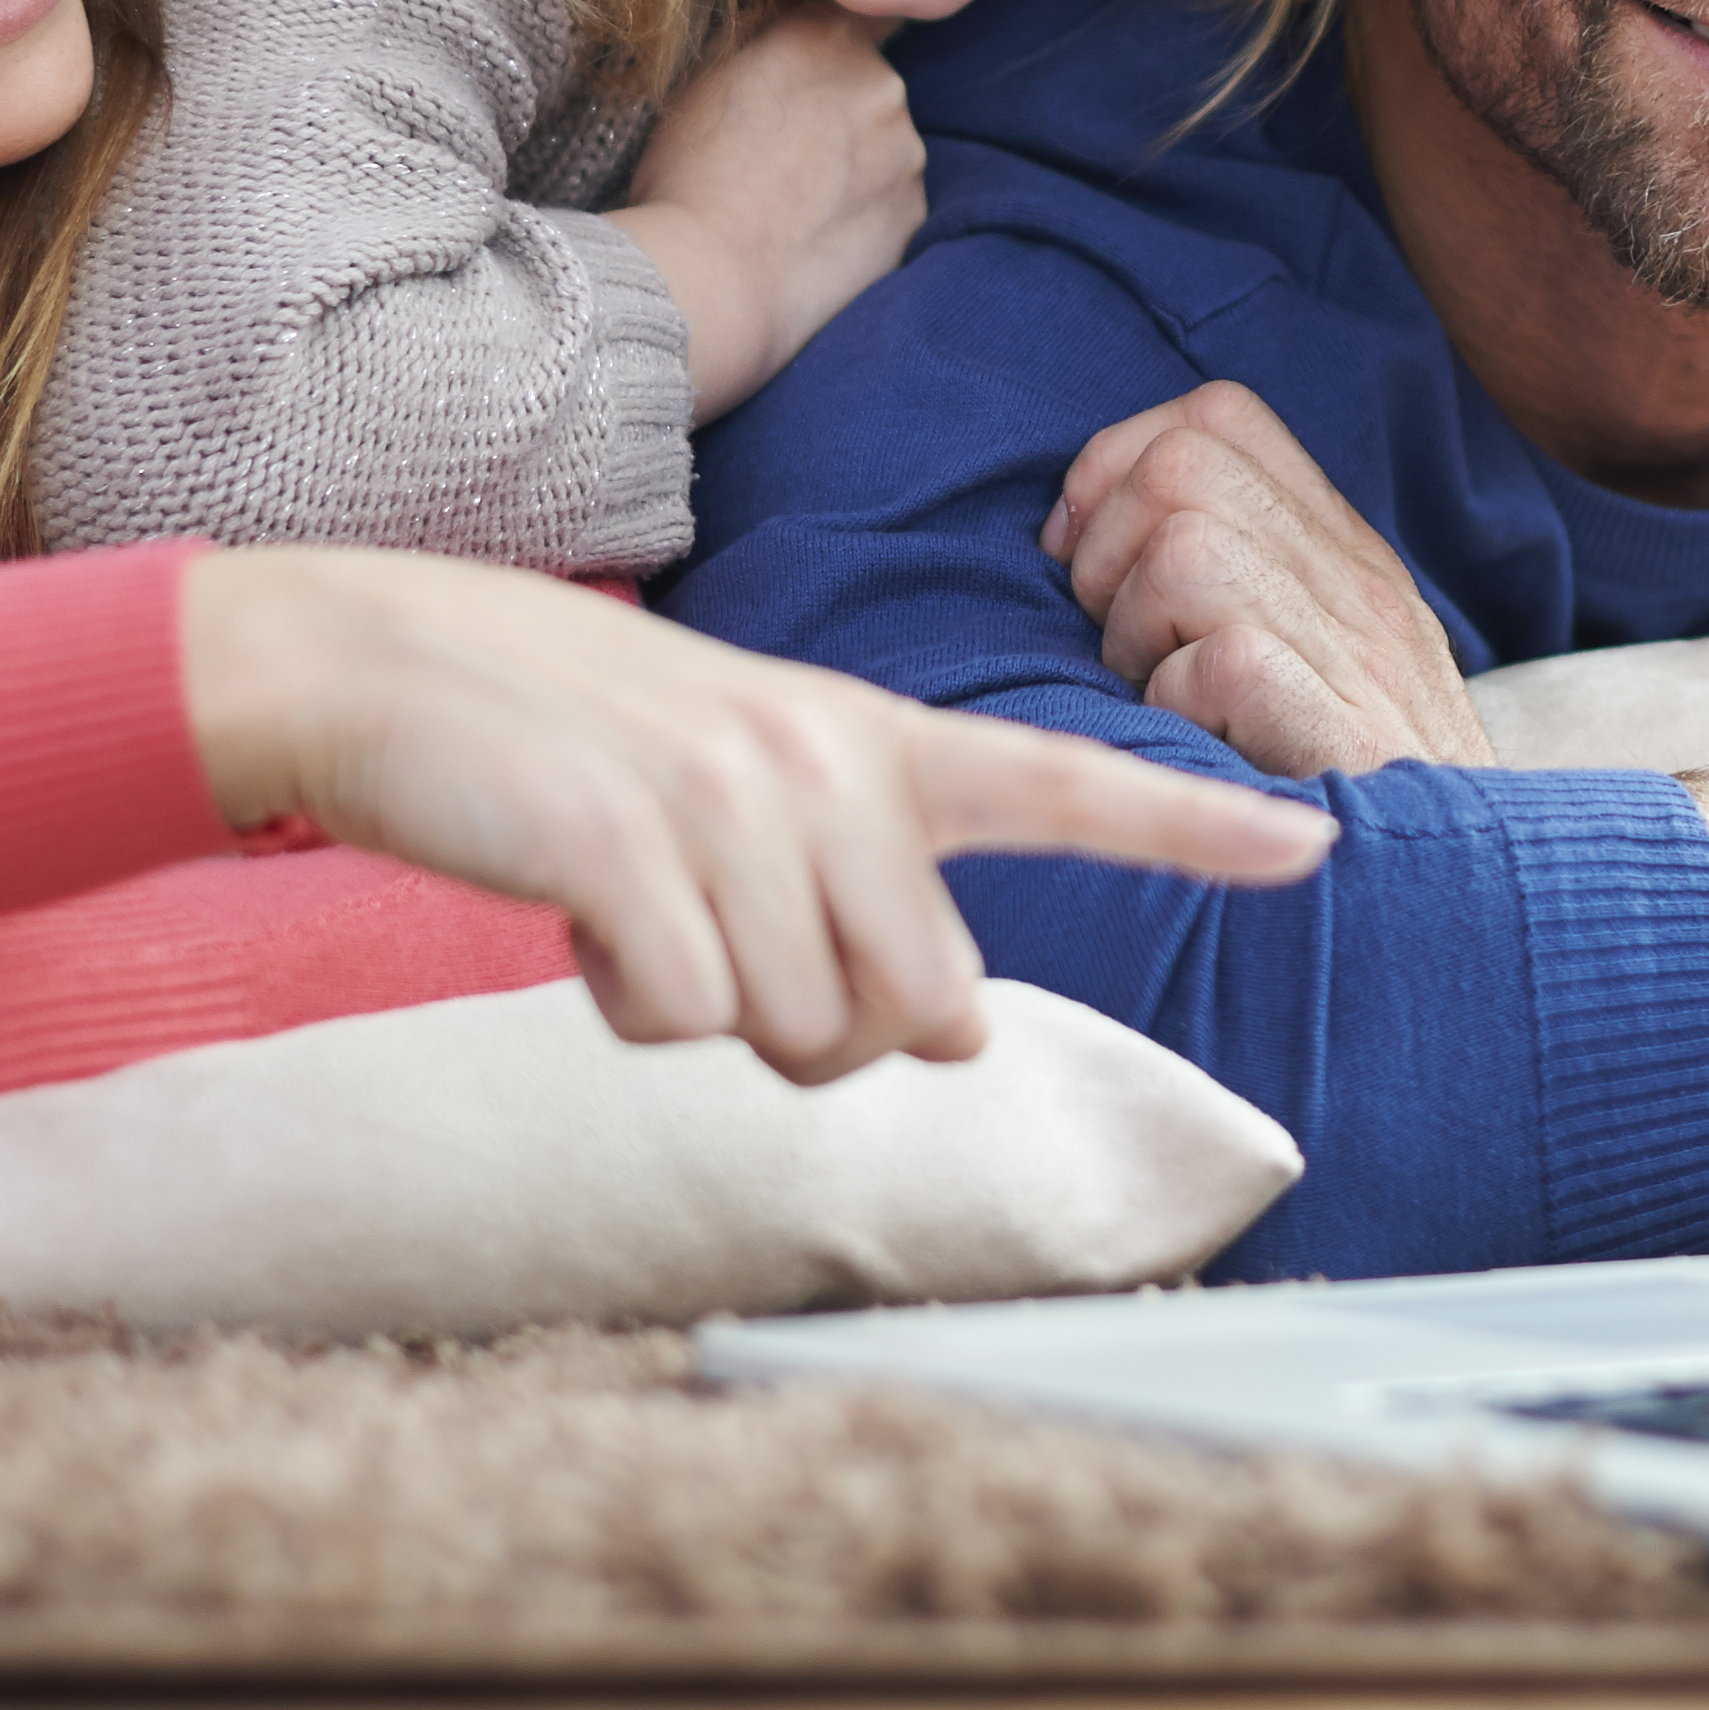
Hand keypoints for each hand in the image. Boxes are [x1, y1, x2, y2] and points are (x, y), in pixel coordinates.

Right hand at [175, 548, 1328, 1079]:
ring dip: (709, 1014)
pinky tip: (579, 924)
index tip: (1322, 842)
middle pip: (919, 1016)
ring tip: (636, 908)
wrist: (386, 667)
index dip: (1197, 826)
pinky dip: (628, 1007)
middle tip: (719, 941)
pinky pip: (689, 1019)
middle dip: (825, 1028)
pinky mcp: (626, 847)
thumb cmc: (577, 754)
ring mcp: (728, 797)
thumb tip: (947, 1042)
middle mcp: (824, 759)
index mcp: (868, 739)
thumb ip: (861, 896)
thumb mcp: (740, 791)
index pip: (1066, 786)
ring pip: (800, 1035)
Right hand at [615, 2, 923, 420]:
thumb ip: (765, 33)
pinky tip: (814, 241)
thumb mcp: (704, 77)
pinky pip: (890, 205)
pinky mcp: (915, 219)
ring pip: (884, 148)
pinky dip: (862, 217)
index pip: (862, 9)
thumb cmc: (687, 179)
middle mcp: (883, 86)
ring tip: (792, 207)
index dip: (836, 36)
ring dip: (854, 165)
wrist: (710, 283)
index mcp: (826, 37)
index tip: (812, 63)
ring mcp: (907, 155)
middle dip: (836, 108)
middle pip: (869, 84)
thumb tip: (793, 10)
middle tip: (780, 153)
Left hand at [1042, 379, 1495, 776]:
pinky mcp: (1344, 730)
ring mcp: (1357, 652)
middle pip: (1182, 465)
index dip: (1117, 465)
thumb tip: (1084, 528)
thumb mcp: (1308, 657)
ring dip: (1135, 631)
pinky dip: (1175, 704)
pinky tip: (1201, 743)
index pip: (1219, 416)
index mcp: (1343, 548)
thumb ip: (1236, 575)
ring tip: (1163, 694)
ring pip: (1187, 550)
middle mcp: (1356, 581)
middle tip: (1121, 640)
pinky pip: (1215, 662)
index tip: (1086, 556)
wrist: (1466, 886)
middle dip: (1106, 550)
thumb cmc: (1347, 785)